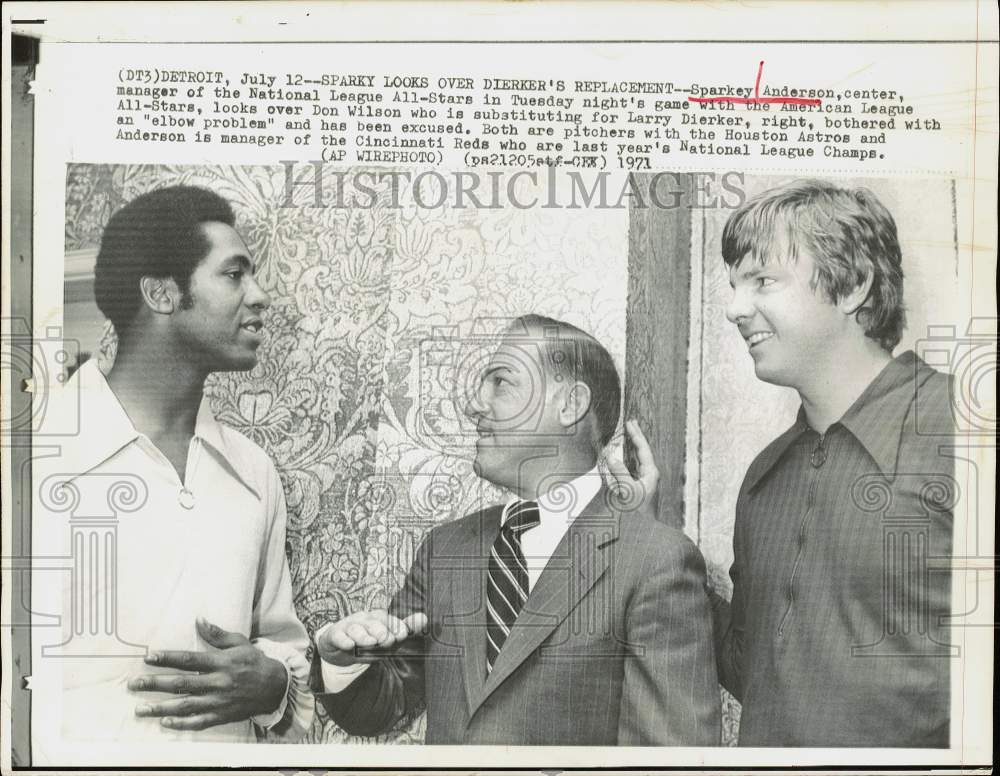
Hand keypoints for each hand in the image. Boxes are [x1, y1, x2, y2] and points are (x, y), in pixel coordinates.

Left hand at [127, 618, 287, 730]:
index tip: (149, 657)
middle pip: (181, 684)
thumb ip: (217, 634)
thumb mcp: (240, 643)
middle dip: (155, 684)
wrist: (274, 687)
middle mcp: (218, 682)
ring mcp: (218, 701)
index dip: (168, 658)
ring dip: (161, 707)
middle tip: (134, 684)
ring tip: (141, 708)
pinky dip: (181, 724)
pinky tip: (165, 723)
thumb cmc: (254, 662)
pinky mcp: (221, 716)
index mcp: (221, 662)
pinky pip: (198, 722)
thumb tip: (199, 620)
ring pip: (185, 705)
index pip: (189, 660)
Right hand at [316, 609, 427, 666]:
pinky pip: (338, 636)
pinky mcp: (335, 636)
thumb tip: (424, 618)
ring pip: (356, 629)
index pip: (388, 619)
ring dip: (363, 635)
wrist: (340, 650)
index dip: (395, 626)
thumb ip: (406, 629)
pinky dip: (343, 640)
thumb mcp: (388, 639)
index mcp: (379, 619)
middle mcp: (364, 620)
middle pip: (372, 622)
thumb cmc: (368, 642)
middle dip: (380, 630)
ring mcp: (349, 627)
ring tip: (370, 642)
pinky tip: (349, 645)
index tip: (403, 634)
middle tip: (386, 639)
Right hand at [606, 418, 660, 520]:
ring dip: (630, 449)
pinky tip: (619, 459)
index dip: (636, 435)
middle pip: (642, 453)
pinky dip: (624, 462)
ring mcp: (644, 484)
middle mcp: (649, 477)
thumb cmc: (637, 515)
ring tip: (626, 437)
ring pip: (636, 461)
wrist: (641, 535)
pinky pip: (631, 471)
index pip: (643, 449)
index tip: (629, 423)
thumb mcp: (627, 491)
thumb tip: (612, 458)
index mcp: (651, 474)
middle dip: (636, 438)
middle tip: (631, 423)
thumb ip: (619, 473)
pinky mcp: (637, 491)